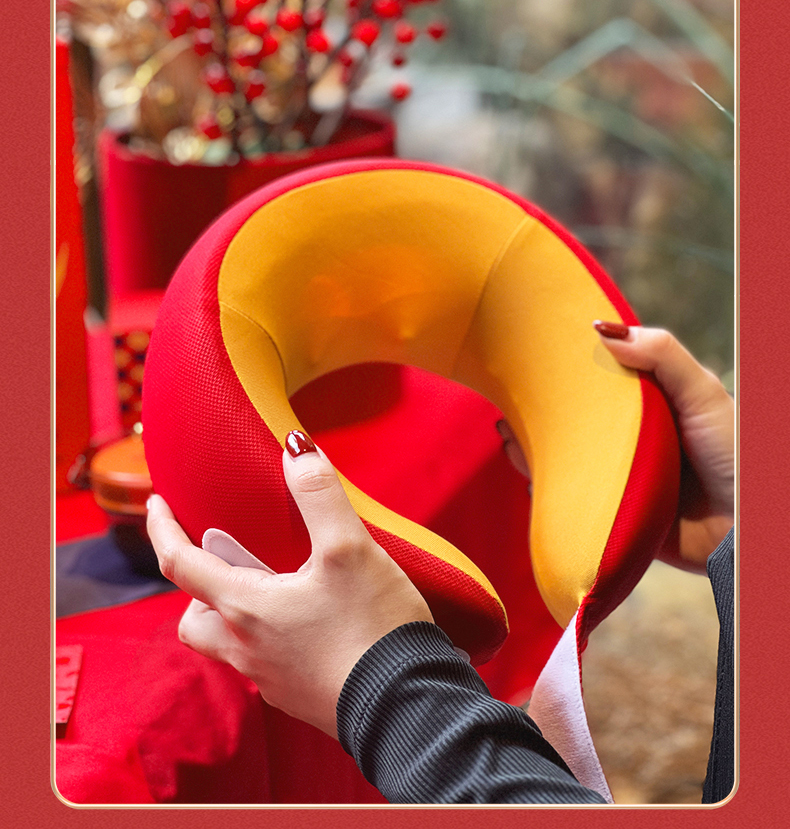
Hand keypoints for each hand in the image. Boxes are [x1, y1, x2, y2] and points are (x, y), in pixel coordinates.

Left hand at [146, 431, 432, 738]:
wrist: (407, 708)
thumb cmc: (374, 629)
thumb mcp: (350, 549)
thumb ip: (319, 494)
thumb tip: (295, 449)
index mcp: (247, 608)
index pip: (180, 565)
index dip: (161, 529)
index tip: (156, 504)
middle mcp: (247, 648)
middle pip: (195, 616)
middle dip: (199, 584)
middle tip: (229, 556)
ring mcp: (270, 678)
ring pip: (227, 642)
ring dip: (232, 611)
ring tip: (272, 586)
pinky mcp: (297, 694)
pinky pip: (263, 661)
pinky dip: (268, 635)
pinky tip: (308, 623)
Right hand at [498, 324, 733, 569]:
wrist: (740, 529)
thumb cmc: (732, 452)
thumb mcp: (701, 392)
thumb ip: (661, 354)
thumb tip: (601, 330)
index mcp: (650, 404)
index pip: (601, 380)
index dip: (571, 368)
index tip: (536, 356)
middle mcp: (629, 436)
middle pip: (576, 418)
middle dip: (541, 411)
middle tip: (510, 401)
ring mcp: (617, 472)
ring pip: (566, 454)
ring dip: (535, 446)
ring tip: (508, 431)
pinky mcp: (609, 507)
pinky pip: (569, 492)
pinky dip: (544, 482)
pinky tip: (524, 467)